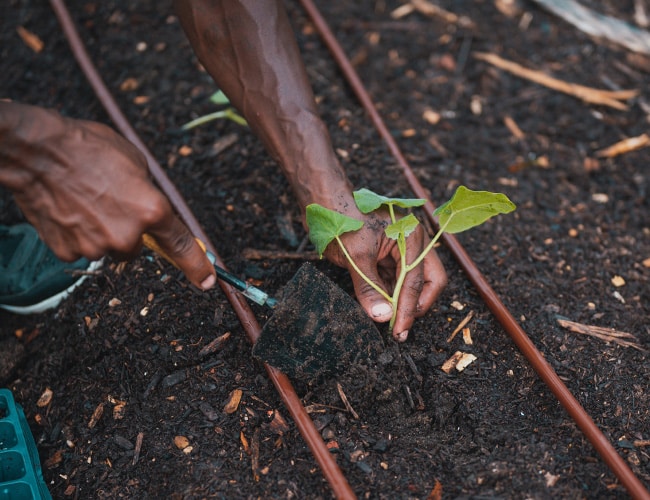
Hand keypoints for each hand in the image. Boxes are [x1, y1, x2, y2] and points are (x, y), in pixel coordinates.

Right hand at [3, 103, 215, 289]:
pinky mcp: (69, 252)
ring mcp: (97, 246)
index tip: (207, 282)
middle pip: (137, 247)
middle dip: (128, 231)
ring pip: (108, 248)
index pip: (181, 246)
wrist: (37, 152)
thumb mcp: (136, 162)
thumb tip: (153, 209)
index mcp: (152, 210)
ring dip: (101, 232)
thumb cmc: (88, 148)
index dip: (197, 266)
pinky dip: (77, 234)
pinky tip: (68, 210)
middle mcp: (127, 235)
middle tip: (109, 203)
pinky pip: (81, 248)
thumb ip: (150, 193)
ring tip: (84, 202)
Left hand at [323, 209, 446, 341]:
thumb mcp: (356, 256)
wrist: (322, 202)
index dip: (409, 308)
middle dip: (415, 305)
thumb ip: (369, 287)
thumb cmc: (341, 218)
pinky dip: (388, 296)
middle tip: (400, 328)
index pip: (417, 280)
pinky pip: (392, 281)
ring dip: (400, 303)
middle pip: (427, 281)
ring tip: (388, 322)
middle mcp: (411, 244)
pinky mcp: (384, 258)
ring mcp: (398, 251)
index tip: (399, 330)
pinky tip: (378, 308)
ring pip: (409, 284)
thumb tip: (382, 316)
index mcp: (411, 237)